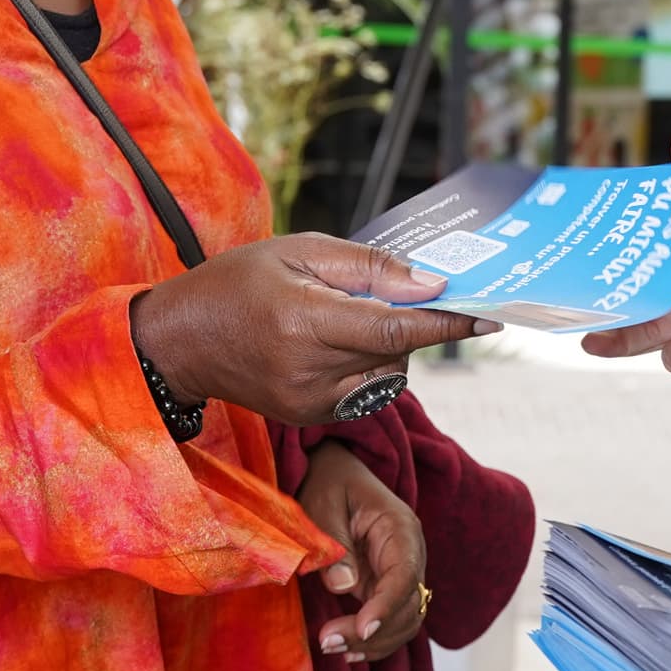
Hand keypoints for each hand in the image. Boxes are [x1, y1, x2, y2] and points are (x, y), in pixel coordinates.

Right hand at [130, 233, 490, 428]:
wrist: (181, 341)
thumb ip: (368, 268)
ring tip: (348, 319)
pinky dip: (367, 366)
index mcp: (304, 321)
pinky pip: (366, 392)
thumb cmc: (236, 283)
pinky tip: (335, 344)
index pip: (393, 328)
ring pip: (387, 375)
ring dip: (388, 347)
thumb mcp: (298, 251)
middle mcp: (310, 371)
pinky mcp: (310, 418)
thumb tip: (430, 284)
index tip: (489, 317)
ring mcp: (310, 403)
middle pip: (396, 351)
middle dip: (409, 322)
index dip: (446, 323)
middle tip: (391, 294)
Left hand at [298, 444, 429, 660]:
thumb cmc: (328, 481)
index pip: (405, 575)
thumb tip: (344, 586)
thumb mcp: (323, 503)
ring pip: (407, 620)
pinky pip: (394, 621)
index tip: (362, 629)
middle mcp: (410, 554)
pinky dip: (376, 641)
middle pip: (410, 605)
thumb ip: (333, 543)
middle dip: (374, 631)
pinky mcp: (386, 586)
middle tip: (328, 641)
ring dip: (376, 643)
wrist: (334, 472)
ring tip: (333, 648)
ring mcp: (402, 573)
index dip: (387, 606)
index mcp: (400, 528)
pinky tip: (348, 650)